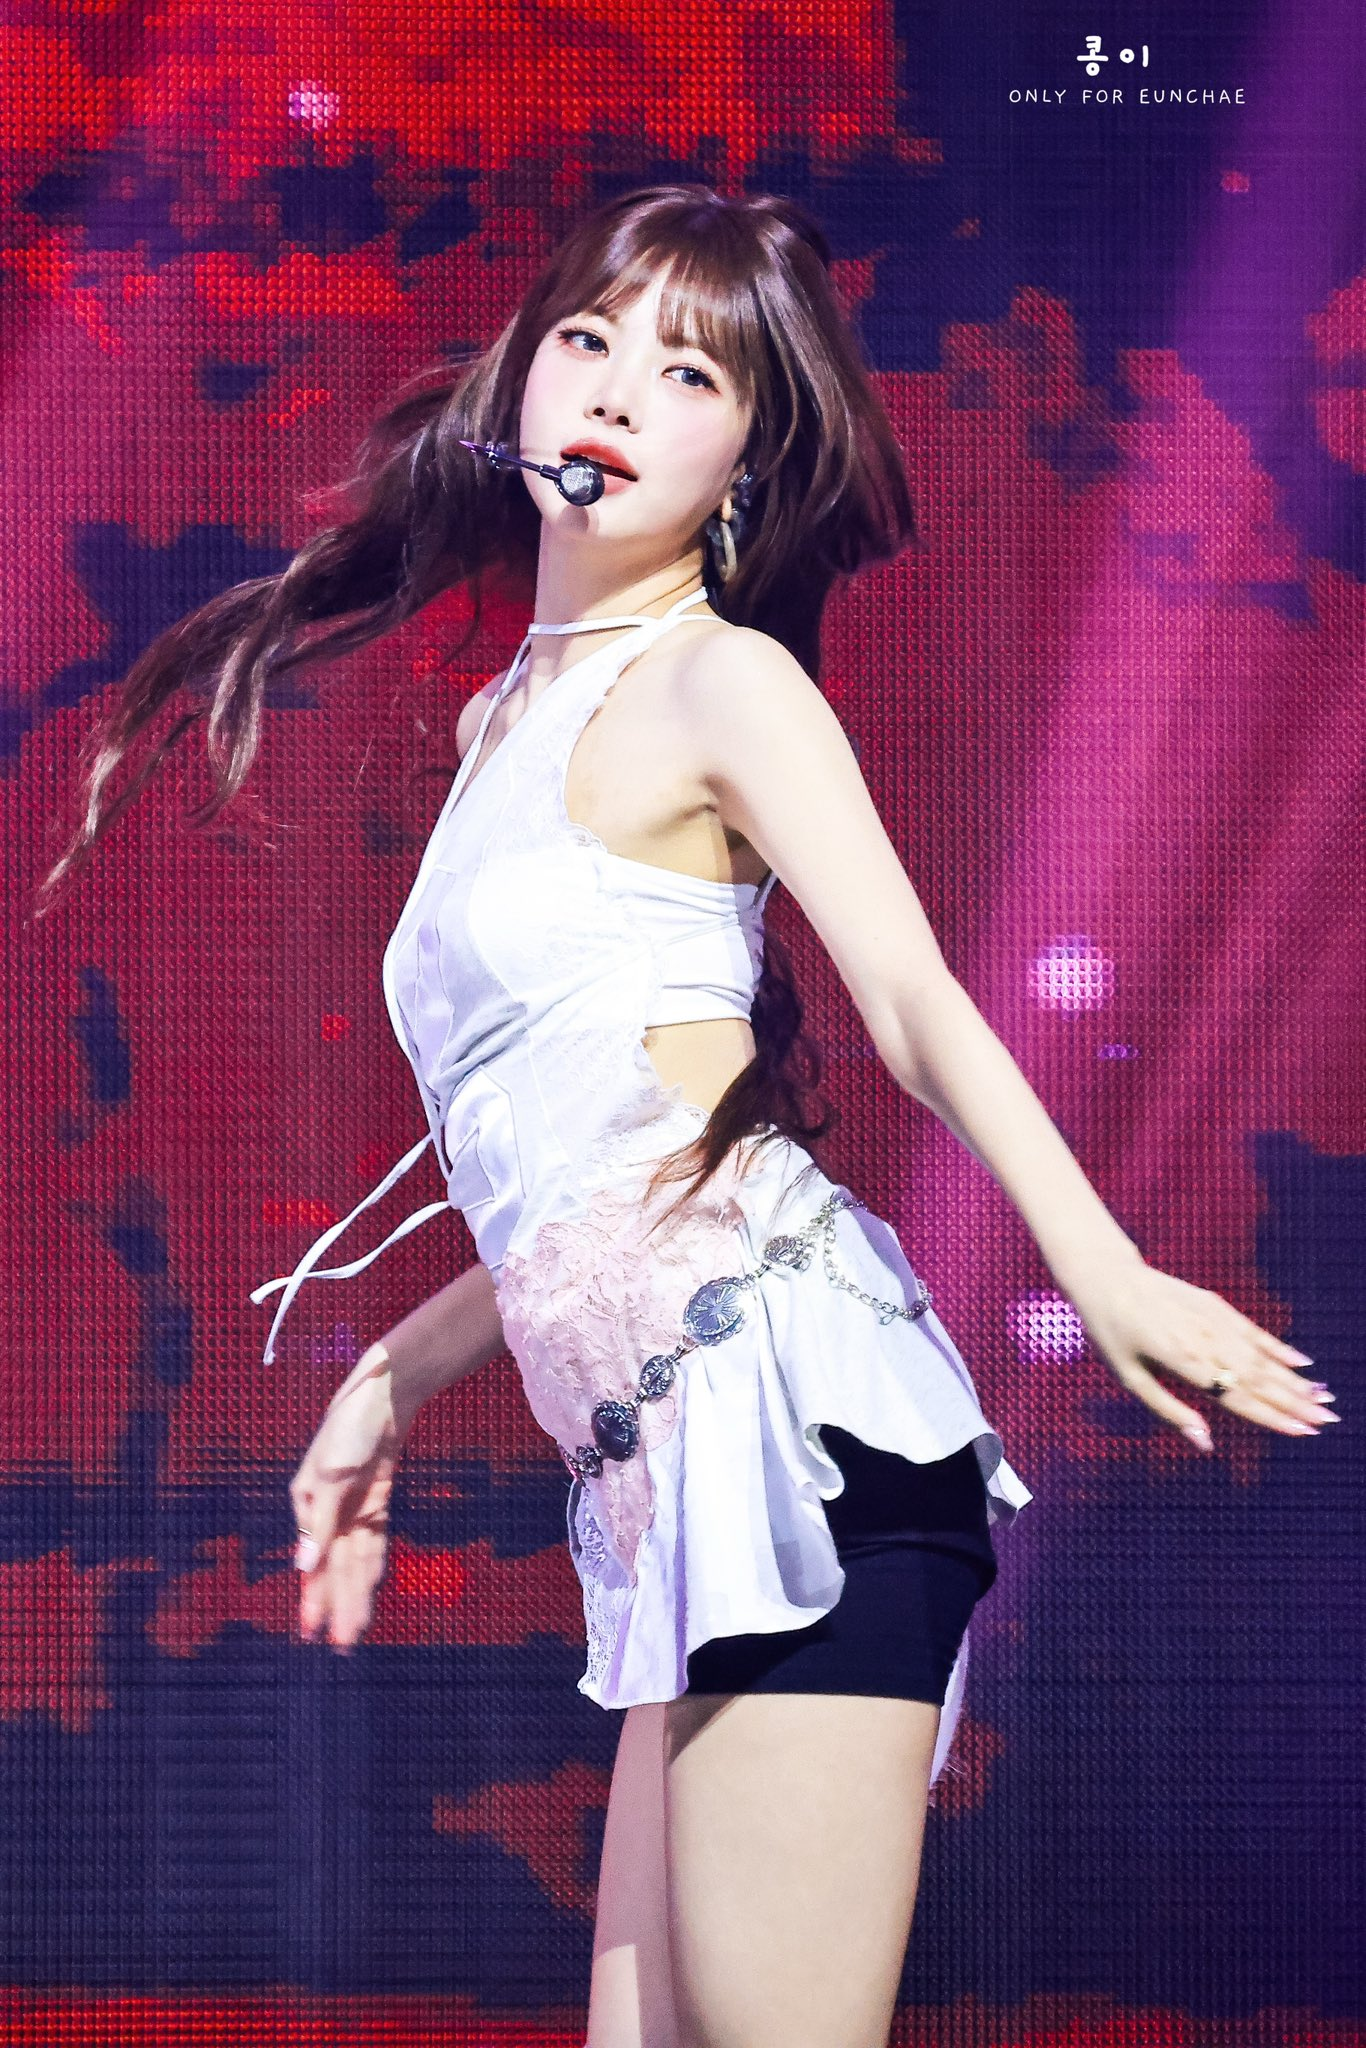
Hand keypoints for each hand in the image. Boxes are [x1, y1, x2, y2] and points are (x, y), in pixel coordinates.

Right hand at [288, 1344, 402, 1650]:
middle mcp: (327, 1513)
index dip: (314, 1598)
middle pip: (336, 1568)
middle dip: (339, 1606)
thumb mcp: (330, 1476)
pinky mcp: (375, 1501)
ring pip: (355, 1560)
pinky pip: (373, 1540)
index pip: (313, 1563)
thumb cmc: (347, 1429)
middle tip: (342, 1647)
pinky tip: (372, 1589)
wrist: (382, 1397)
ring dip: (357, 1593)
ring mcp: (352, 1508)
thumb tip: (303, 1565)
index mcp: (307, 1506)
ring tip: (356, 1630)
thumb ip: (320, 1524)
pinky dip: (373, 1564)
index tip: (311, 1634)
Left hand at [1067, 1258, 1339, 1449]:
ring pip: (1260, 1354)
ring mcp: (1212, 1318)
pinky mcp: (1214, 1303)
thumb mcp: (1129, 1378)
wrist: (1107, 1276)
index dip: (1271, 1416)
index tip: (1302, 1432)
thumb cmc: (1112, 1334)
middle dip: (1295, 1401)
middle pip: (1257, 1376)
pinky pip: (1251, 1329)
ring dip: (1294, 1378)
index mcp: (1182, 1361)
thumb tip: (1205, 1444)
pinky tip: (1302, 1362)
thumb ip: (1169, 1411)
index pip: (1236, 1396)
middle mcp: (1203, 1339)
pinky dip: (1278, 1346)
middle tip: (1328, 1421)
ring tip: (1324, 1397)